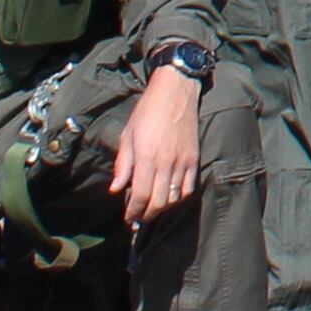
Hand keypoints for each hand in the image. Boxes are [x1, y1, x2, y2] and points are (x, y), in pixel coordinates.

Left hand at [113, 64, 202, 218]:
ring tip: (153, 210)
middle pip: (159, 201)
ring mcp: (183, 161)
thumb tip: (116, 188)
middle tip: (138, 219)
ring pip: (174, 198)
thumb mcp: (128, 135)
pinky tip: (170, 198)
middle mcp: (166, 162)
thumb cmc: (147, 111)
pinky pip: (189, 187)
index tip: (128, 218)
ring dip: (163, 208)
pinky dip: (179, 197)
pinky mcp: (194, 158)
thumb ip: (123, 164)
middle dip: (147, 214)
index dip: (134, 210)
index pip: (141, 195)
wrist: (176, 91)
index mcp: (147, 156)